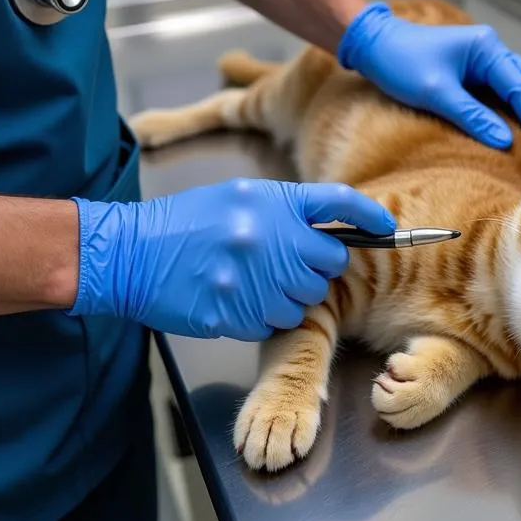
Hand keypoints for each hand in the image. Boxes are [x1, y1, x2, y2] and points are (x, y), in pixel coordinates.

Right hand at [68, 179, 394, 340]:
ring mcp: (253, 278)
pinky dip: (265, 316)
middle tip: (287, 264)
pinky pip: (276, 323)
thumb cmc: (186, 223)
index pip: (339, 203)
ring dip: (291, 296)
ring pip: (307, 299)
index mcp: (270, 201)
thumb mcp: (239, 197)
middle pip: (330, 263)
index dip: (371, 215)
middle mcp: (268, 237)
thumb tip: (330, 228)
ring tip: (256, 281)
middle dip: (317, 267)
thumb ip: (287, 210)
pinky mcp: (237, 313)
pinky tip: (239, 298)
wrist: (129, 253)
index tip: (391, 227)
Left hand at [337, 2, 520, 160]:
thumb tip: (506, 142)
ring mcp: (486, 60)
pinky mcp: (475, 72)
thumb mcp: (435, 92)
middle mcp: (492, 50)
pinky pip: (506, 91)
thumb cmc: (401, 62)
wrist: (375, 46)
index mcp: (487, 48)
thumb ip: (472, 116)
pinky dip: (519, 110)